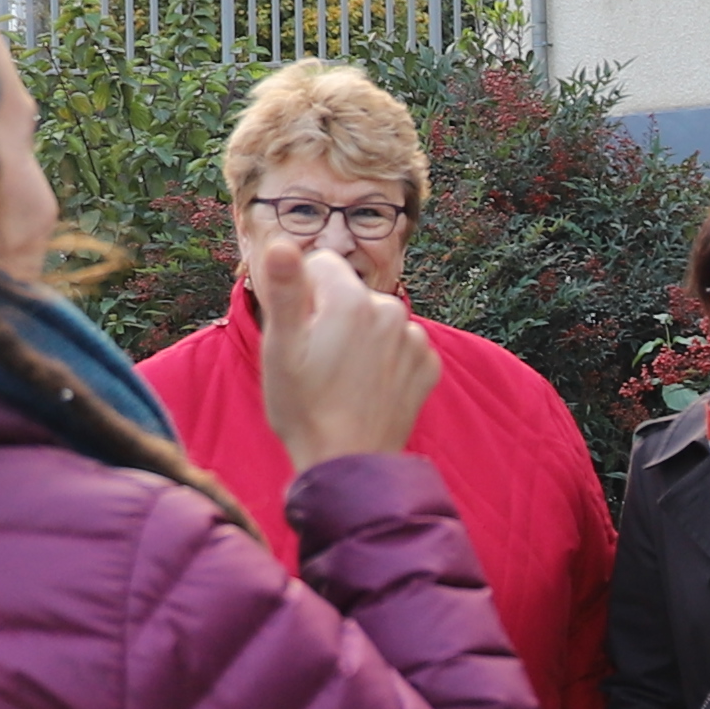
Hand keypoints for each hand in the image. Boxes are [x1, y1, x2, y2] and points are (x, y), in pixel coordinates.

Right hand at [254, 224, 441, 467]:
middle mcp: (392, 310)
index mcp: (352, 299)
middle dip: (331, 314)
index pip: (321, 263)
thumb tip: (280, 243)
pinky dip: (385, 360)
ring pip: (376, 320)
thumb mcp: (281, 348)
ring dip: (359, 338)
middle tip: (316, 360)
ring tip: (341, 379)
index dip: (302, 294)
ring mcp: (415, 339)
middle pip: (350, 293)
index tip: (297, 331)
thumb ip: (285, 289)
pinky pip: (400, 346)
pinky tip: (367, 388)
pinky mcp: (428, 366)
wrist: (349, 465)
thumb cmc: (305, 408)